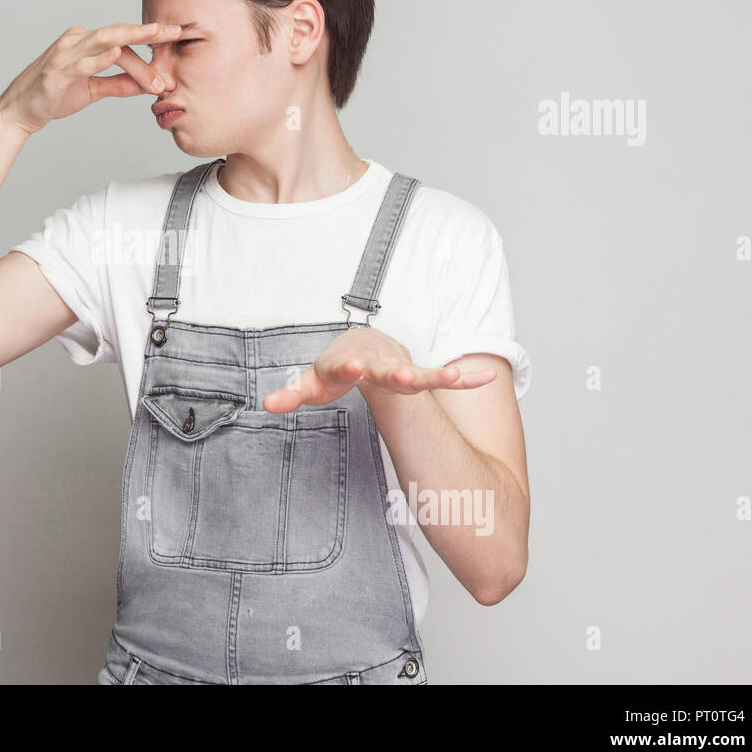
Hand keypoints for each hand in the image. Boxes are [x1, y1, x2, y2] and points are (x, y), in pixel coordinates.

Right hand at [0, 22, 182, 134]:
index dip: (150, 46)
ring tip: (155, 36)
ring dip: (132, 42)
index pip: (123, 42)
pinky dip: (100, 58)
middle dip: (148, 32)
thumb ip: (118, 84)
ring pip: (104, 43)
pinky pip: (82, 63)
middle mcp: (76, 41)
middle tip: (175, 31)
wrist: (20, 111)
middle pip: (118, 33)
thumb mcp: (93, 90)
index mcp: (85, 42)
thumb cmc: (53, 95)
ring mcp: (65, 55)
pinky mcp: (56, 72)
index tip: (175, 41)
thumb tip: (147, 85)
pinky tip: (117, 53)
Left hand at [261, 325, 496, 412]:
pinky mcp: (417, 378)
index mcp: (346, 364)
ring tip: (452, 379)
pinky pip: (441, 378)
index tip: (351, 368)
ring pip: (418, 374)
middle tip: (404, 378)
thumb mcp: (310, 382)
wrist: (360, 346)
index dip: (345, 368)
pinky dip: (463, 378)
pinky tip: (486, 376)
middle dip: (394, 373)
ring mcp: (400, 370)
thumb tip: (265, 405)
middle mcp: (376, 364)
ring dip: (434, 376)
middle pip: (386, 369)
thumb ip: (290, 394)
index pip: (342, 367)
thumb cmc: (333, 369)